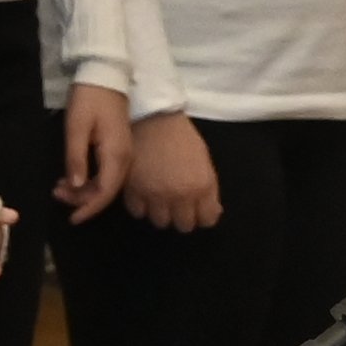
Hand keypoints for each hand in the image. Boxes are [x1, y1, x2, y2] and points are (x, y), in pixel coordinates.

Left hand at [60, 82, 131, 220]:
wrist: (106, 77)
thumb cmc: (89, 100)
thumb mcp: (76, 128)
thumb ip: (76, 159)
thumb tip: (76, 186)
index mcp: (116, 156)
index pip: (105, 192)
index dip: (88, 208)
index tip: (72, 219)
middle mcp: (125, 159)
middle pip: (106, 191)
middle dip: (81, 199)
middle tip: (55, 194)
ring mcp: (124, 154)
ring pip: (106, 183)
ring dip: (84, 190)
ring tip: (58, 187)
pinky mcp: (119, 149)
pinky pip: (107, 173)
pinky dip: (89, 180)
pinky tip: (72, 176)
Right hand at [124, 111, 220, 231]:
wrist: (151, 120)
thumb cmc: (181, 138)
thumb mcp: (204, 162)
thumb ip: (208, 189)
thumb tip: (213, 212)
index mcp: (201, 187)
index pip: (207, 220)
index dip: (203, 216)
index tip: (198, 210)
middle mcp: (179, 195)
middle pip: (184, 226)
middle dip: (183, 217)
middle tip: (179, 205)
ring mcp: (154, 195)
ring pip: (160, 222)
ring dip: (162, 213)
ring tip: (160, 199)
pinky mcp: (132, 191)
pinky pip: (138, 212)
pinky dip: (141, 206)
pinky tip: (144, 194)